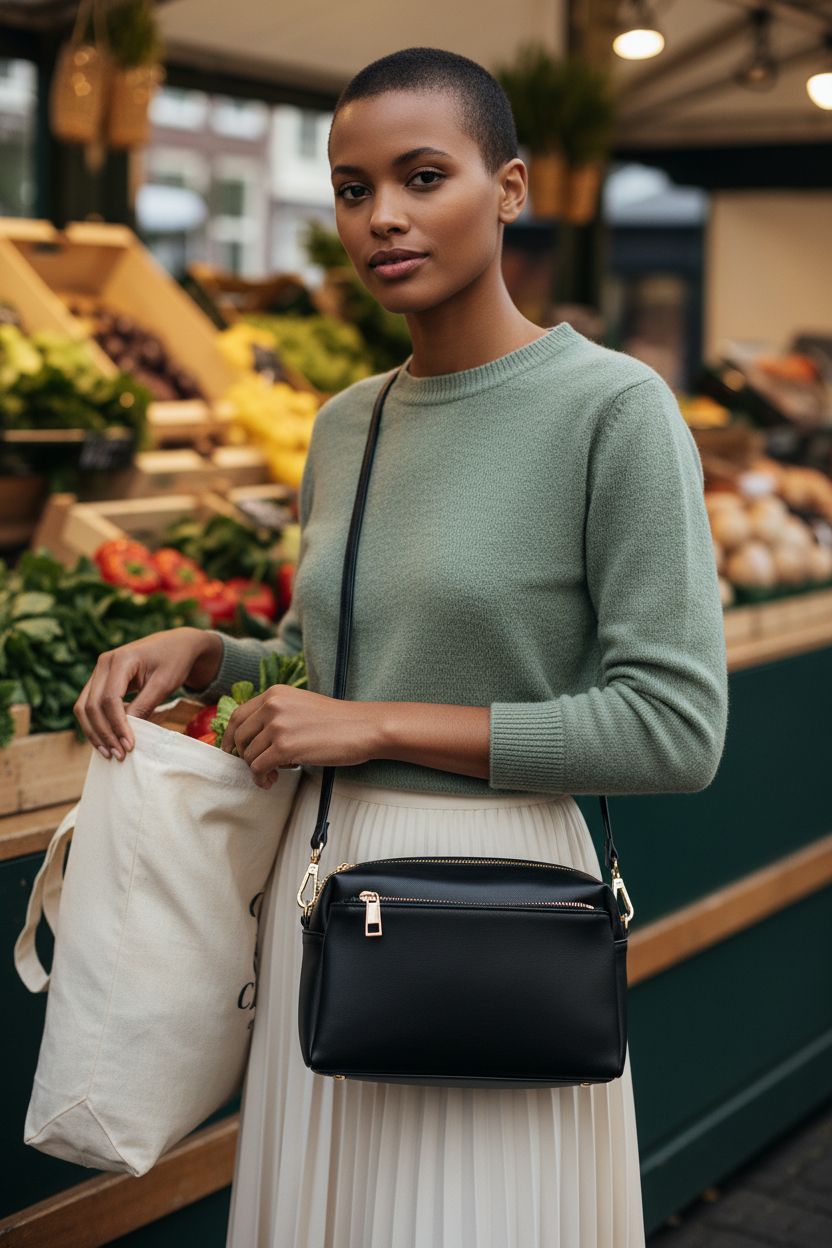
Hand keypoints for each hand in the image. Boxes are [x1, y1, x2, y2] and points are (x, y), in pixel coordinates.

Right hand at [74, 627, 222, 760]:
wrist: (176, 644)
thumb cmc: (174, 661)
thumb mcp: (164, 683)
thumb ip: (145, 705)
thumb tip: (127, 732)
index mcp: (121, 659)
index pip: (109, 698)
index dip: (117, 725)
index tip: (129, 746)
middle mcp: (104, 663)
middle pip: (91, 705)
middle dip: (104, 733)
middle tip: (119, 755)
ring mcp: (99, 671)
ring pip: (84, 707)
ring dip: (94, 732)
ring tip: (110, 753)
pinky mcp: (100, 681)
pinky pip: (90, 705)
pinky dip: (96, 724)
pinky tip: (108, 741)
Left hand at [221, 684, 379, 787]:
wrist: (363, 727)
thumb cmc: (337, 721)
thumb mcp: (300, 705)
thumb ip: (276, 714)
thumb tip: (253, 738)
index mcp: (274, 694)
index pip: (237, 716)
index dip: (230, 737)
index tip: (231, 751)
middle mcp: (272, 706)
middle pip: (239, 736)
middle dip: (243, 756)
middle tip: (257, 767)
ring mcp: (277, 726)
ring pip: (249, 755)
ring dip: (257, 770)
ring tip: (271, 776)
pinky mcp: (284, 747)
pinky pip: (259, 768)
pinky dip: (262, 779)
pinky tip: (272, 781)